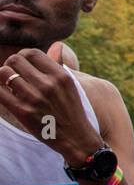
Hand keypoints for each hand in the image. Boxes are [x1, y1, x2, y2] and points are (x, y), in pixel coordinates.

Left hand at [0, 46, 101, 164]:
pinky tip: (4, 95)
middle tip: (13, 75)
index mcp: (60, 76)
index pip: (31, 53)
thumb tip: (57, 45)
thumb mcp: (71, 86)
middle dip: (10, 65)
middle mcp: (48, 85)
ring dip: (3, 78)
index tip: (23, 66)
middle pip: (15, 60)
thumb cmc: (71, 111)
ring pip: (4, 73)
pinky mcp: (23, 112)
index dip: (23, 56)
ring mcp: (34, 98)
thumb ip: (59, 65)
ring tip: (10, 86)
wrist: (76, 139)